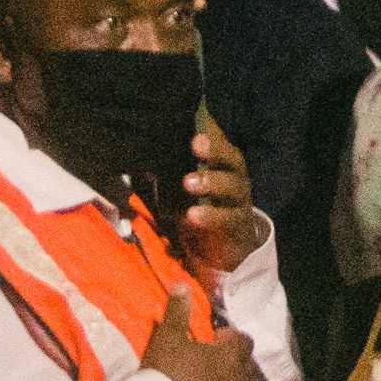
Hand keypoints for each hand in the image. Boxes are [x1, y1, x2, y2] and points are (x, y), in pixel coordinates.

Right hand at [142, 284, 253, 380]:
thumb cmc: (166, 375)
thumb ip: (177, 311)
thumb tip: (181, 284)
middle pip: (243, 367)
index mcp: (231, 356)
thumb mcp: (168, 339)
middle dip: (229, 363)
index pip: (243, 340)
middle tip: (204, 365)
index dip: (228, 338)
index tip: (210, 341)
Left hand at [178, 111, 261, 276]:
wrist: (222, 247)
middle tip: (195, 144)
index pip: (220, 144)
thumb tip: (141, 154)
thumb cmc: (198, 208)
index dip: (210, 136)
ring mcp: (239, 201)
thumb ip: (168, 172)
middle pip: (231, 160)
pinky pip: (227, 218)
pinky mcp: (237, 225)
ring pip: (232, 187)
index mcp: (223, 165)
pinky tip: (192, 215)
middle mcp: (235, 178)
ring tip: (188, 182)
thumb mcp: (181, 189)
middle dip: (214, 152)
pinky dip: (210, 216)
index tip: (194, 133)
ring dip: (211, 182)